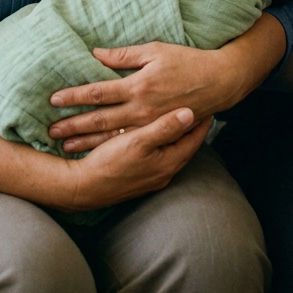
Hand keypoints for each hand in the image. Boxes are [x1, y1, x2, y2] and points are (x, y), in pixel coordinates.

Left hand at [48, 42, 234, 153]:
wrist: (218, 83)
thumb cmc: (186, 61)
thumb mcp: (155, 51)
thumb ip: (125, 56)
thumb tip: (96, 54)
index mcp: (138, 86)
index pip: (98, 93)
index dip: (75, 96)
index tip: (55, 99)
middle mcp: (141, 109)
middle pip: (100, 119)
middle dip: (74, 125)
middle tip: (51, 130)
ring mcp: (150, 124)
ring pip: (112, 136)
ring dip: (87, 141)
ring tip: (65, 146)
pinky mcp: (158, 132)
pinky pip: (130, 142)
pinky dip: (109, 147)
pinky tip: (95, 152)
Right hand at [57, 107, 211, 211]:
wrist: (83, 187)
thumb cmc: (111, 162)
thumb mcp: (139, 142)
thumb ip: (165, 127)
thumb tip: (191, 113)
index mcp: (168, 163)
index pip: (193, 139)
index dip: (202, 121)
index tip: (209, 105)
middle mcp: (164, 173)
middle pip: (185, 146)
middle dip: (191, 128)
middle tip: (199, 107)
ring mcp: (152, 177)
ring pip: (171, 151)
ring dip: (176, 135)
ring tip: (180, 118)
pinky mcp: (139, 177)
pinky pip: (159, 157)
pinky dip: (162, 143)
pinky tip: (155, 135)